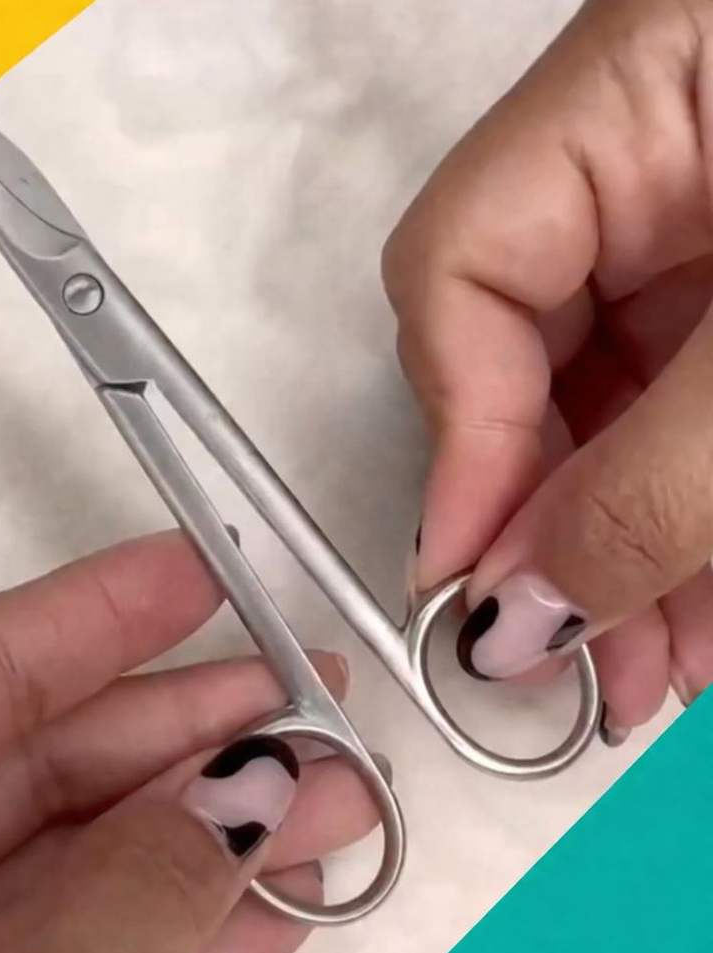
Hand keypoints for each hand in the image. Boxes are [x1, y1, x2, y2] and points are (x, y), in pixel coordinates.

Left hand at [0, 530, 375, 952]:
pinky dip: (174, 930)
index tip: (203, 568)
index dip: (102, 608)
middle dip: (201, 735)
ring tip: (331, 810)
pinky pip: (74, 944)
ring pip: (77, 857)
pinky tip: (262, 908)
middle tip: (318, 712)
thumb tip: (249, 791)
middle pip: (45, 759)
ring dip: (215, 837)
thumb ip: (124, 891)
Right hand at [383, 0, 712, 743]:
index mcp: (636, 83)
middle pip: (524, 351)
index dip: (461, 436)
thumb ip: (661, 484)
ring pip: (609, 398)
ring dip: (627, 541)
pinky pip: (682, 405)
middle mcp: (642, 147)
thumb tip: (520, 616)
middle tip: (578, 664)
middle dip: (556, 520)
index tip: (478, 586)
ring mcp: (698, 213)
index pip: (464, 264)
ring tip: (654, 672)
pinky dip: (692, 511)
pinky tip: (703, 609)